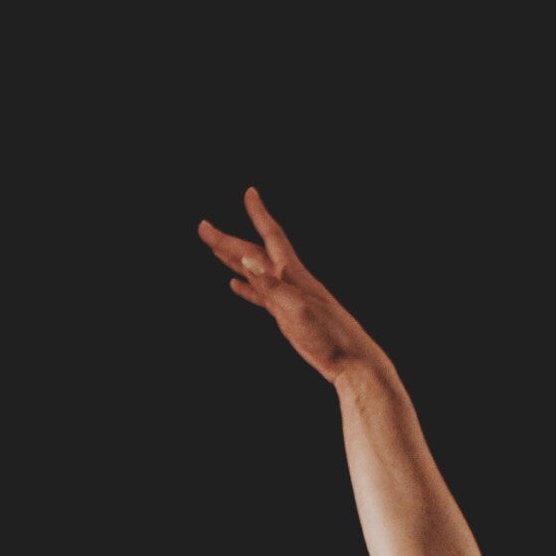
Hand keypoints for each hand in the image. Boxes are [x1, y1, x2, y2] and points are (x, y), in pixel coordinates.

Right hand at [197, 188, 379, 382]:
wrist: (352, 362)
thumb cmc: (331, 337)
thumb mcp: (298, 309)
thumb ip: (271, 286)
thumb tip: (248, 261)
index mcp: (294, 275)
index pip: (272, 237)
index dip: (260, 214)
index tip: (250, 192)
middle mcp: (290, 281)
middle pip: (253, 255)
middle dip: (228, 241)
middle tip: (203, 227)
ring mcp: (288, 298)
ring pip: (255, 272)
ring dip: (234, 259)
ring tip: (214, 248)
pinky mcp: (288, 316)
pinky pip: (261, 296)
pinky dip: (247, 288)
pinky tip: (234, 284)